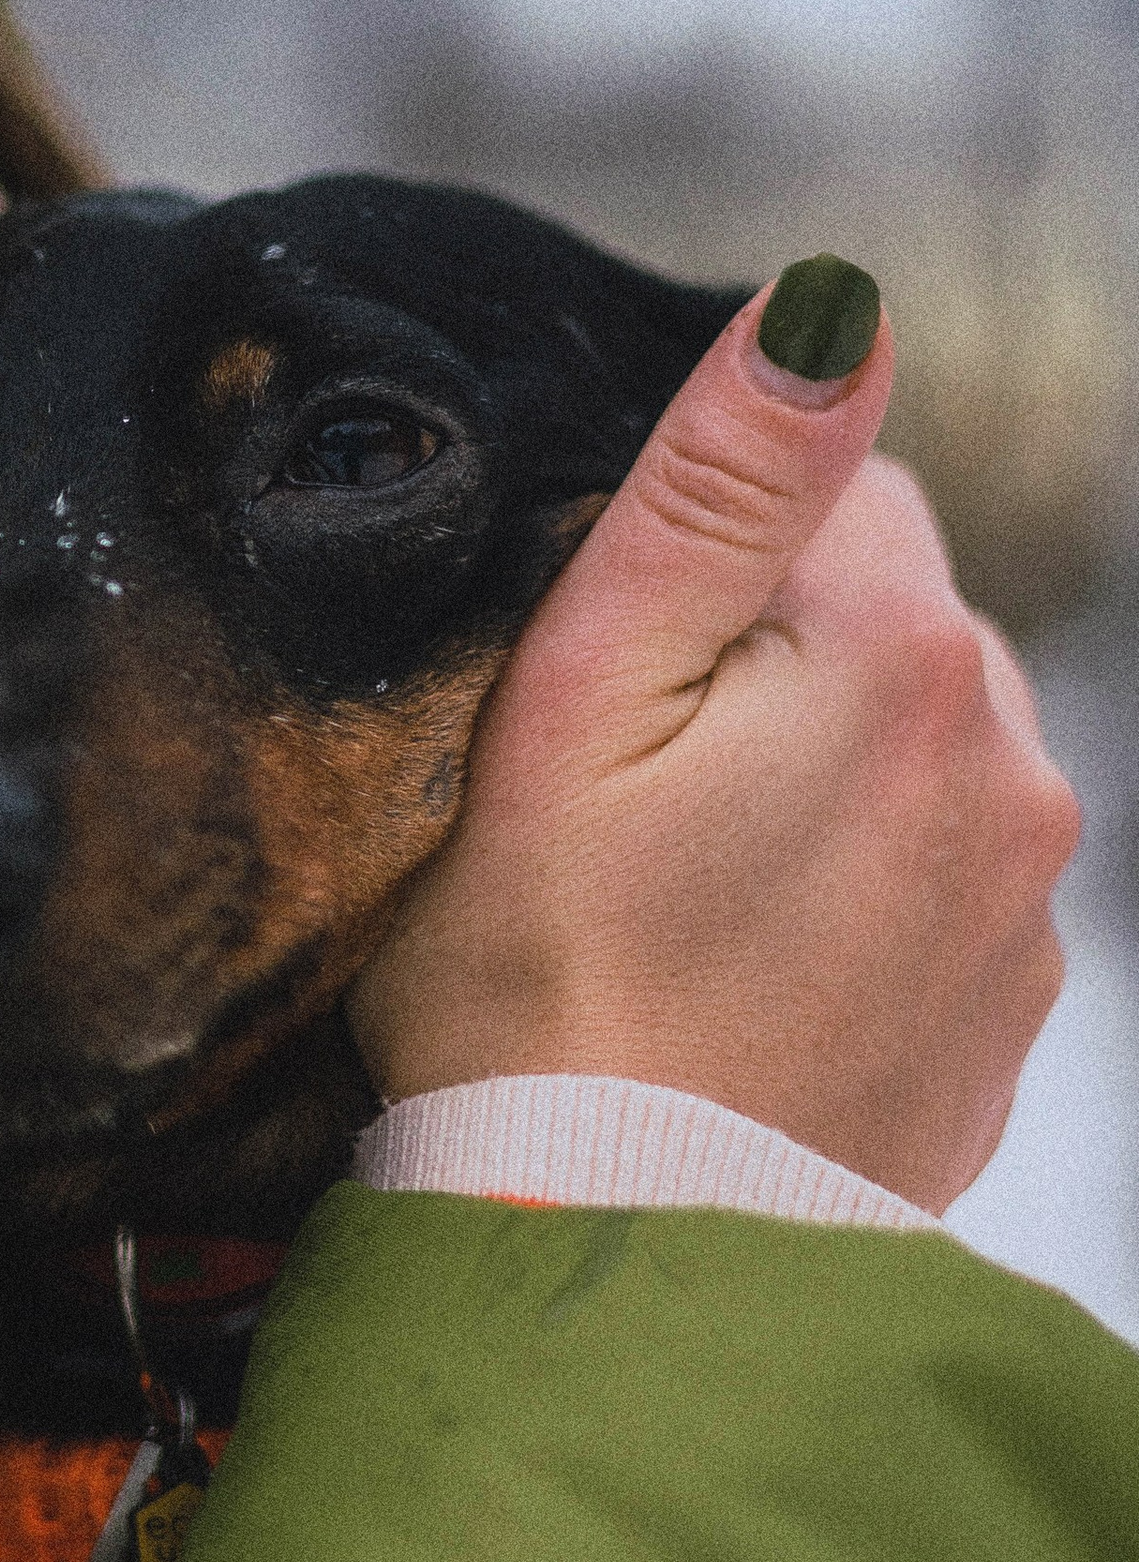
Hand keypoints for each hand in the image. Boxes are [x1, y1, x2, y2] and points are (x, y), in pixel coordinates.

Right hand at [347, 278, 1080, 1212]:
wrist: (602, 1259)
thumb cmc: (540, 982)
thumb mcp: (579, 695)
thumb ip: (717, 483)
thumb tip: (836, 303)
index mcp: (906, 655)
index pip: (829, 491)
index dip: (694, 569)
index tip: (605, 689)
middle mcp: (1010, 767)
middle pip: (881, 620)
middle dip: (769, 670)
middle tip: (621, 801)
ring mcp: (1021, 909)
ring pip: (909, 756)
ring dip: (812, 786)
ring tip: (672, 901)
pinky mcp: (1002, 1018)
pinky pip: (926, 890)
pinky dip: (843, 906)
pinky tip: (733, 976)